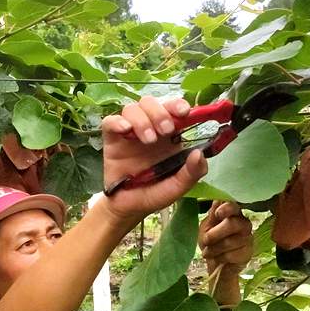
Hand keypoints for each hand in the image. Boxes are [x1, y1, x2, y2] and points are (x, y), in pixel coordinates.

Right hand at [101, 97, 207, 220]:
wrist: (129, 208)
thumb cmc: (154, 194)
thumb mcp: (178, 187)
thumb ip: (192, 173)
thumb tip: (199, 154)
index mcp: (169, 136)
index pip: (173, 110)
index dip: (178, 105)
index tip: (184, 112)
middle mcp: (150, 129)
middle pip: (151, 103)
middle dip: (160, 112)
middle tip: (166, 131)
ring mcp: (130, 133)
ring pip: (132, 108)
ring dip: (142, 119)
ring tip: (148, 139)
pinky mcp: (112, 139)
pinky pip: (110, 122)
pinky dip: (117, 122)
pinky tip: (125, 131)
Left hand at [199, 201, 253, 278]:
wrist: (215, 263)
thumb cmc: (211, 242)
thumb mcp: (207, 227)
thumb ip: (212, 215)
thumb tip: (217, 200)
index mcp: (233, 213)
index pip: (234, 206)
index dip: (226, 208)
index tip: (217, 214)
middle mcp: (244, 223)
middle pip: (232, 224)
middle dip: (214, 234)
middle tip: (205, 240)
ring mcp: (248, 238)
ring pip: (230, 241)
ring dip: (214, 249)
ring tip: (208, 252)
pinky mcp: (248, 253)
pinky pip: (232, 255)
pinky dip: (220, 258)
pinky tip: (217, 258)